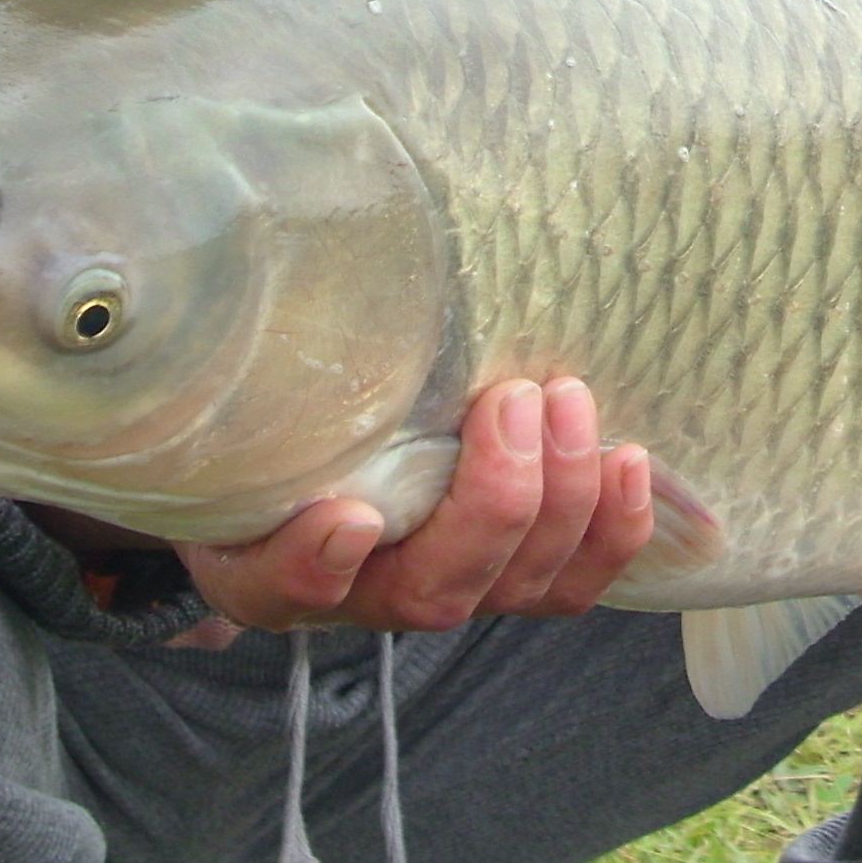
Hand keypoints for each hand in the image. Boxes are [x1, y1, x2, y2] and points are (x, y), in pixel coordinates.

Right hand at [168, 377, 655, 646]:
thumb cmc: (271, 416)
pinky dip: (612, 528)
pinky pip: (574, 581)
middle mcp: (364, 592)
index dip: (315, 567)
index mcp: (269, 564)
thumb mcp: (233, 396)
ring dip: (560, 499)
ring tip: (567, 400)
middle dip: (491, 500)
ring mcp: (452, 584)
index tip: (344, 515)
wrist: (318, 441)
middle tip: (507, 397)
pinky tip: (628, 459)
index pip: (285, 589)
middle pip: (436, 591)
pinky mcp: (517, 570)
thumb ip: (239, 360)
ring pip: (520, 589)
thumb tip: (250, 270)